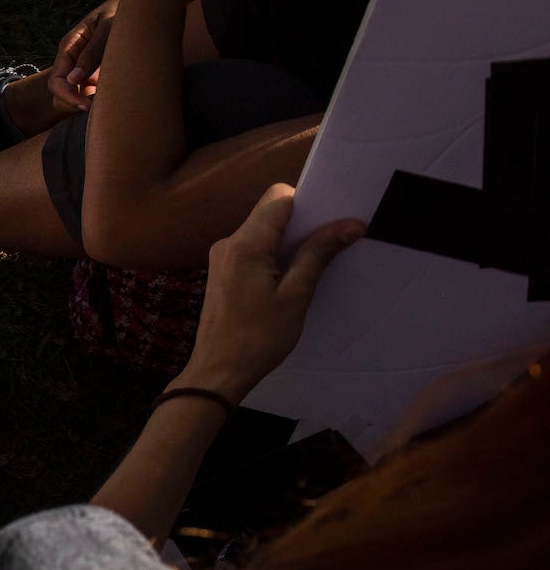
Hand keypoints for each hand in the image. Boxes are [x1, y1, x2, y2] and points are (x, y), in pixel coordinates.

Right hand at [48, 0, 118, 111]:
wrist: (141, 6)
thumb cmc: (123, 11)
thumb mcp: (108, 28)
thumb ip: (92, 52)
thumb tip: (72, 80)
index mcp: (70, 46)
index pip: (57, 80)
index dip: (67, 96)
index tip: (88, 106)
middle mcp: (73, 60)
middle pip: (61, 92)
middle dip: (75, 104)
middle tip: (99, 109)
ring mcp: (84, 68)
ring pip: (75, 96)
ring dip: (86, 103)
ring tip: (108, 102)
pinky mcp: (97, 73)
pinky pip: (90, 93)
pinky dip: (98, 100)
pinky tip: (114, 97)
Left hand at [174, 184, 364, 402]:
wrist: (218, 371)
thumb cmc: (257, 339)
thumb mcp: (296, 295)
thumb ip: (318, 254)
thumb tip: (350, 224)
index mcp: (244, 244)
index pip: (279, 198)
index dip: (309, 202)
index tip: (335, 219)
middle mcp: (228, 243)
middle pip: (271, 212)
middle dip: (303, 222)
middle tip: (333, 242)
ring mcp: (222, 257)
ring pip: (263, 230)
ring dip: (290, 240)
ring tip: (315, 263)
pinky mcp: (222, 271)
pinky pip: (253, 248)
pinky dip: (275, 254)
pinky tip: (293, 276)